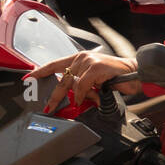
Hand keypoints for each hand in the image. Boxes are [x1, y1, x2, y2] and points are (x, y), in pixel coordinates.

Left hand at [24, 50, 143, 115]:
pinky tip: (86, 99)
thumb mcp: (96, 82)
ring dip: (75, 96)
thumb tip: (74, 98)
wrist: (136, 73)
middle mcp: (82, 57)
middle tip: (49, 106)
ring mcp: (89, 61)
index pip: (55, 64)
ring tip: (80, 103)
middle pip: (61, 77)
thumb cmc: (118, 77)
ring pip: (72, 83)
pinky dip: (83, 94)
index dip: (41, 71)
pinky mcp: (96, 67)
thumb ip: (83, 87)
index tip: (29, 77)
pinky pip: (82, 85)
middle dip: (54, 95)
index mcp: (80, 59)